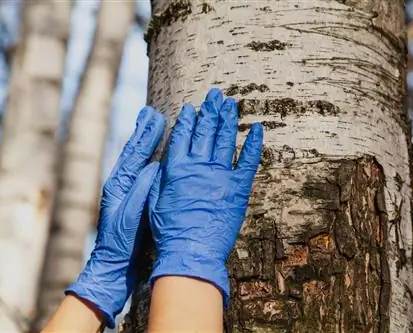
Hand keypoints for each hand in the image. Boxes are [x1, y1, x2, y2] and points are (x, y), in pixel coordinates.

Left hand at [66, 107, 164, 327]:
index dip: (146, 135)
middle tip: (151, 112)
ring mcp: (128, 192)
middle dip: (144, 132)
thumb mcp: (129, 217)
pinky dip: (152, 159)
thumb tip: (152, 166)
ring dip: (147, 142)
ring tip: (154, 125)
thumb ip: (140, 191)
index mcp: (118, 186)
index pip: (134, 154)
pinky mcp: (136, 200)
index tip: (156, 116)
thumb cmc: (120, 244)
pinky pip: (145, 174)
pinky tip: (160, 154)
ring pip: (140, 161)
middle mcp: (122, 185)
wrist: (113, 266)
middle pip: (135, 152)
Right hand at [148, 88, 263, 306]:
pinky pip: (248, 160)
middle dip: (210, 111)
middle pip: (206, 131)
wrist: (191, 251)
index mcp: (177, 168)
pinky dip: (253, 144)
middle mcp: (199, 166)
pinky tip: (256, 128)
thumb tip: (165, 161)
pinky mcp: (238, 187)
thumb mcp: (156, 200)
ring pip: (225, 140)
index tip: (191, 107)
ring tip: (231, 103)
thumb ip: (161, 178)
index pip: (183, 136)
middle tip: (215, 95)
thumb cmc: (169, 230)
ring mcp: (220, 175)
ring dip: (228, 119)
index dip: (188, 119)